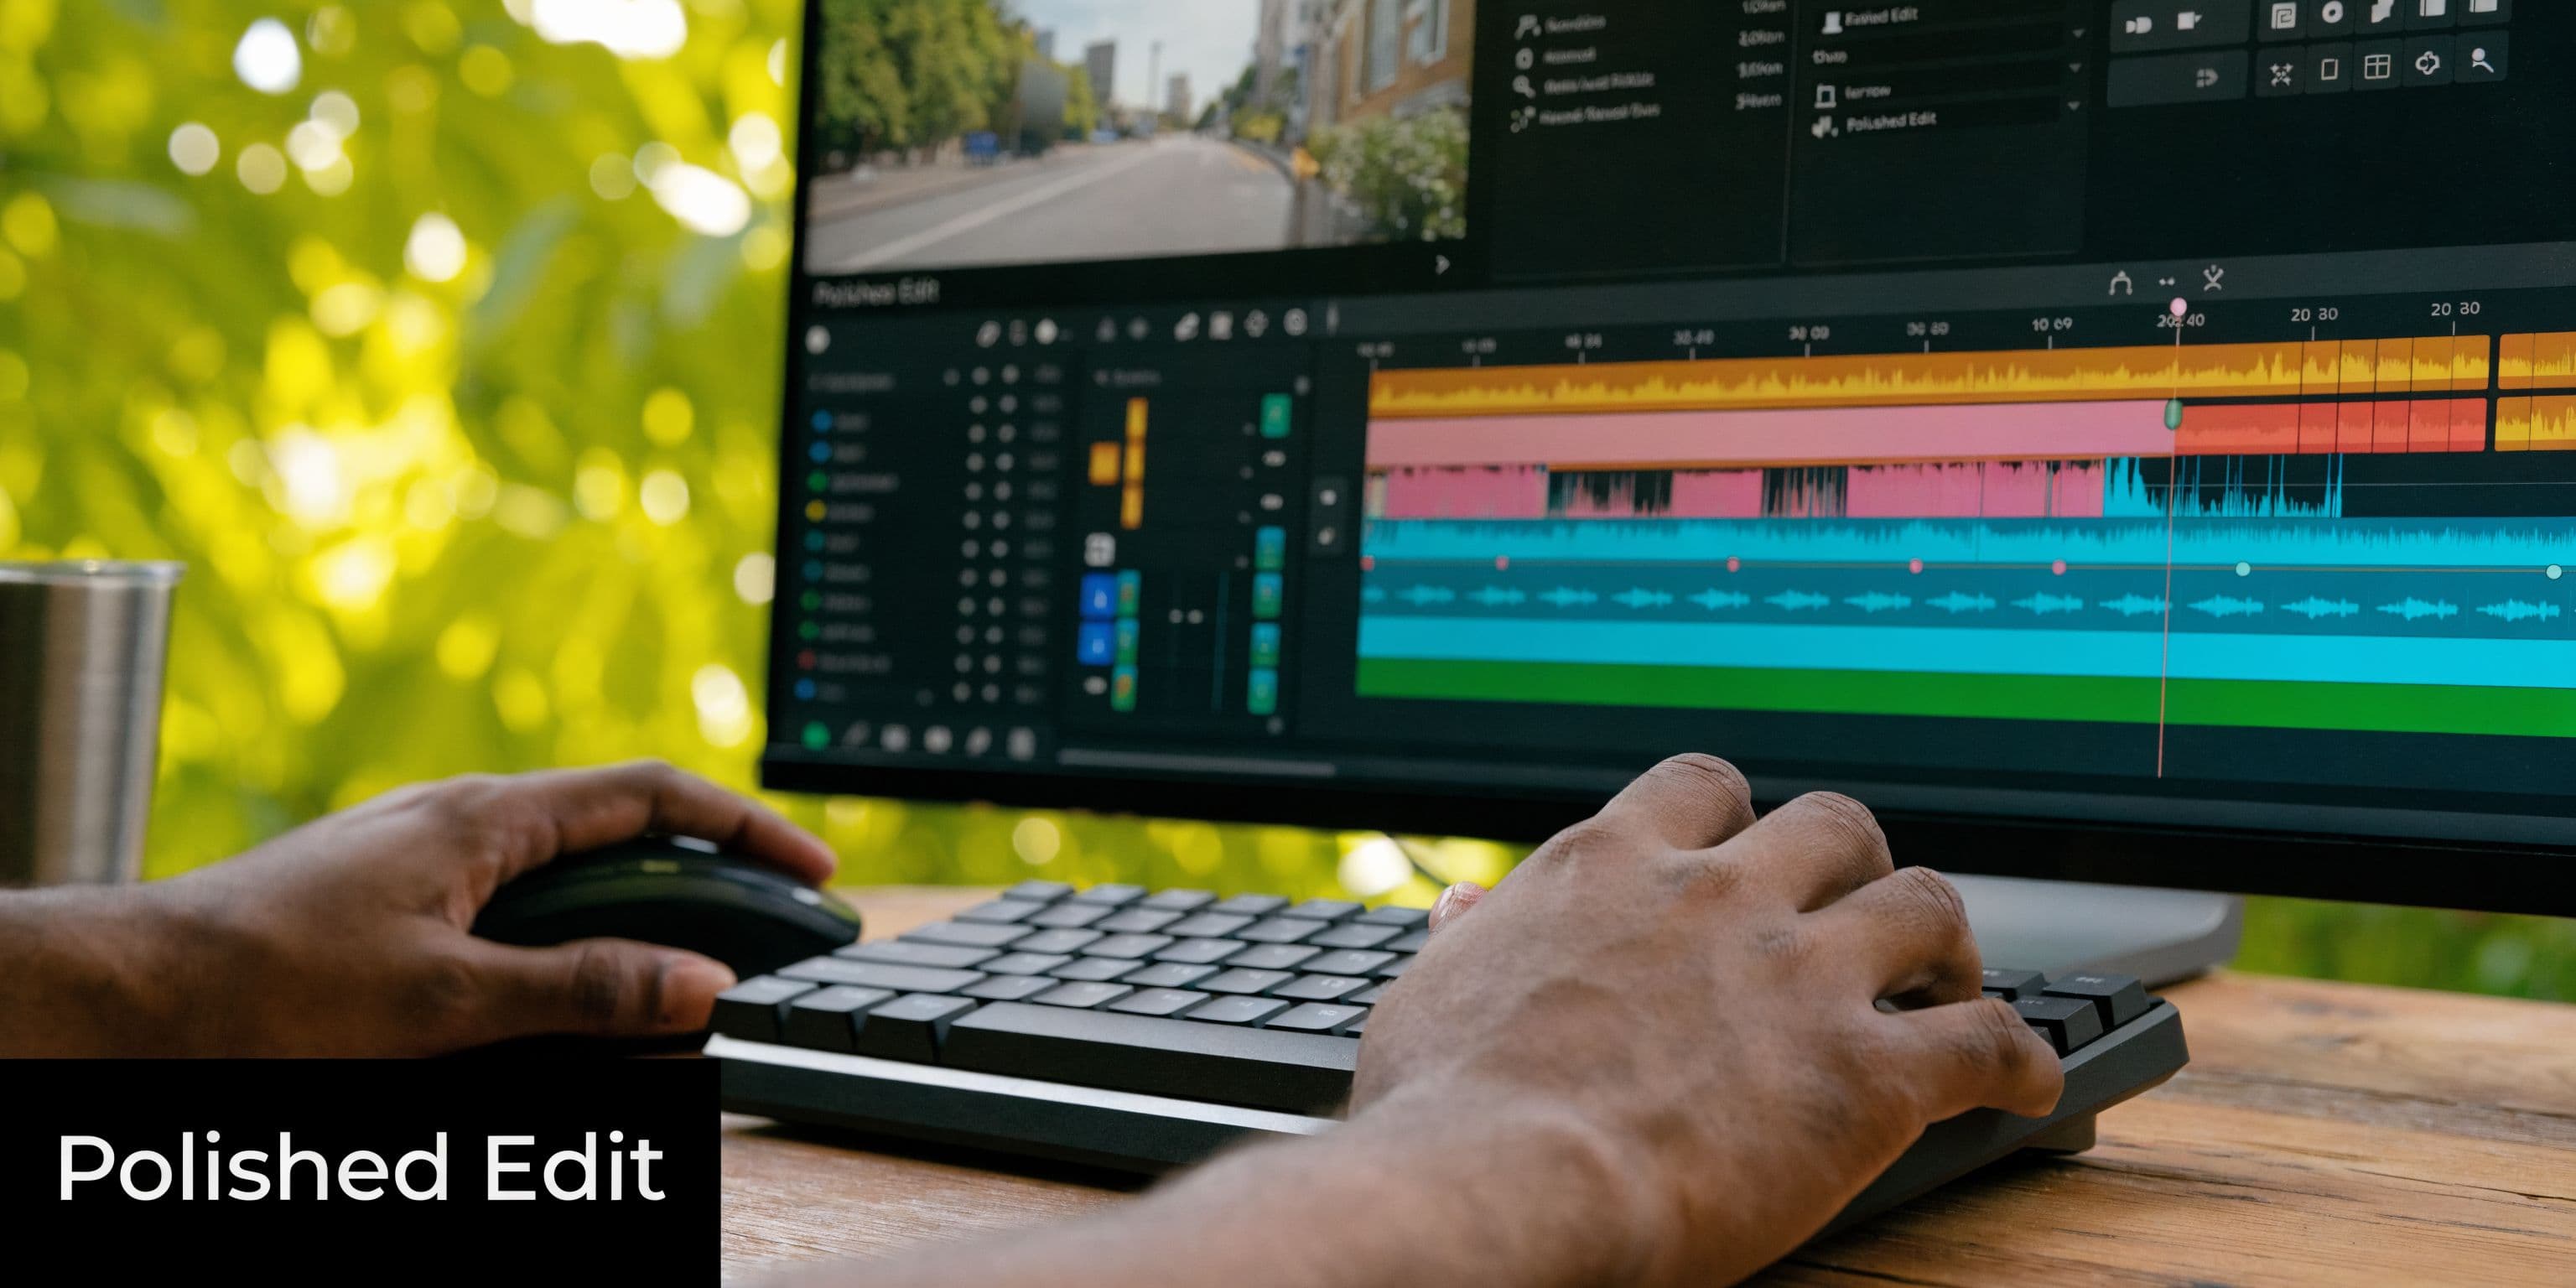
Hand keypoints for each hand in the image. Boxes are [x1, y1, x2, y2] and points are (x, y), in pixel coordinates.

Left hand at [111, 761, 833, 1055]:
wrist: (132, 996)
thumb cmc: (269, 987)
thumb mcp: (450, 1002)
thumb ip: (586, 990)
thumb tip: (701, 986)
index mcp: (487, 818)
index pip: (654, 795)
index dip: (746, 827)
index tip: (811, 869)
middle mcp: (461, 822)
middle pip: (620, 837)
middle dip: (703, 890)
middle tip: (760, 948)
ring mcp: (424, 858)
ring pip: (566, 882)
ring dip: (632, 928)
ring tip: (673, 994)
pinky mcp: (393, 901)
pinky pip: (512, 911)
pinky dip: (568, 948)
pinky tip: (567, 1002)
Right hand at [1351, 754, 2062, 1285]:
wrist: (1502, 1183)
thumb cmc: (1445, 1112)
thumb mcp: (1430, 996)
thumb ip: (1470, 940)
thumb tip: (1468, 910)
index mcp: (1613, 867)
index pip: (1706, 784)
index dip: (1743, 819)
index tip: (1749, 855)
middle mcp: (1719, 897)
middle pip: (1837, 825)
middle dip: (1860, 868)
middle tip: (1859, 923)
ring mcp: (1801, 978)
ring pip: (1929, 904)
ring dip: (1947, 944)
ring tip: (1947, 985)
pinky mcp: (1866, 1075)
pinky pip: (1988, 1041)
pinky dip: (2021, 1060)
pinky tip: (2024, 1085)